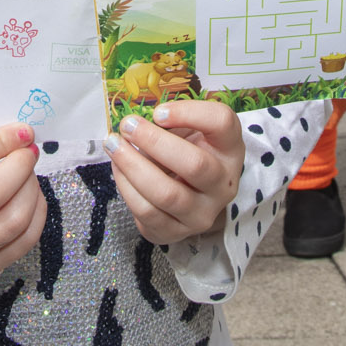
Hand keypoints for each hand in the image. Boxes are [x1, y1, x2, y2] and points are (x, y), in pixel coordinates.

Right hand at [0, 123, 44, 275]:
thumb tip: (10, 134)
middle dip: (21, 165)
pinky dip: (36, 214)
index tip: (22, 131)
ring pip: (14, 220)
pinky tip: (33, 196)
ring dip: (31, 189)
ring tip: (29, 173)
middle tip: (29, 150)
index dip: (0, 142)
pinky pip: (23, 242)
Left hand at [109, 102, 245, 243]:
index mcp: (230, 149)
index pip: (223, 123)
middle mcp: (223, 185)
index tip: (158, 112)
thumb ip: (170, 120)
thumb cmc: (187, 151)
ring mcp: (203, 214)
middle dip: (155, 142)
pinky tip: (118, 168)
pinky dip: (126, 187)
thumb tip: (135, 123)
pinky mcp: (177, 233)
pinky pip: (147, 213)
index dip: (189, 113)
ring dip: (133, 166)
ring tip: (114, 145)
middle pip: (196, 165)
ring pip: (168, 194)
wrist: (191, 195)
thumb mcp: (189, 128)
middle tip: (128, 126)